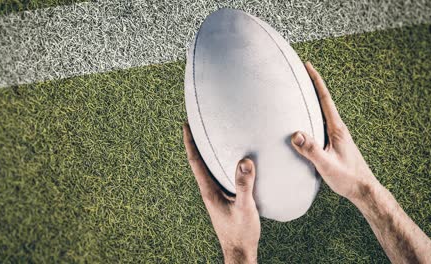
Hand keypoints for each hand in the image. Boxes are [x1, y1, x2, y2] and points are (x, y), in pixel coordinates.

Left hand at [183, 124, 259, 263]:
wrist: (240, 251)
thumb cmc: (241, 232)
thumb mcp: (245, 208)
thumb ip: (244, 185)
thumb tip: (245, 161)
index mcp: (209, 191)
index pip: (195, 162)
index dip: (189, 142)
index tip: (186, 124)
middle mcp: (208, 191)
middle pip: (198, 162)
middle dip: (195, 142)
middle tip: (196, 123)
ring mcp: (215, 196)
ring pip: (206, 169)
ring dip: (206, 152)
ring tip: (210, 136)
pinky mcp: (223, 199)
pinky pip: (217, 175)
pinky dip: (218, 163)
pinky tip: (229, 161)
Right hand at [290, 62, 377, 202]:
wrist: (364, 190)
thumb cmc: (348, 179)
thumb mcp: (327, 165)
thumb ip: (312, 150)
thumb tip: (296, 134)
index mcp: (337, 129)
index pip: (325, 99)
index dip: (316, 81)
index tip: (308, 65)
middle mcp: (338, 129)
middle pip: (323, 101)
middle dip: (313, 85)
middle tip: (300, 71)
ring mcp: (337, 136)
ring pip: (322, 112)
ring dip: (312, 99)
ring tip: (299, 91)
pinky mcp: (334, 143)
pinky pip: (320, 123)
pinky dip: (312, 114)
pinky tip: (305, 120)